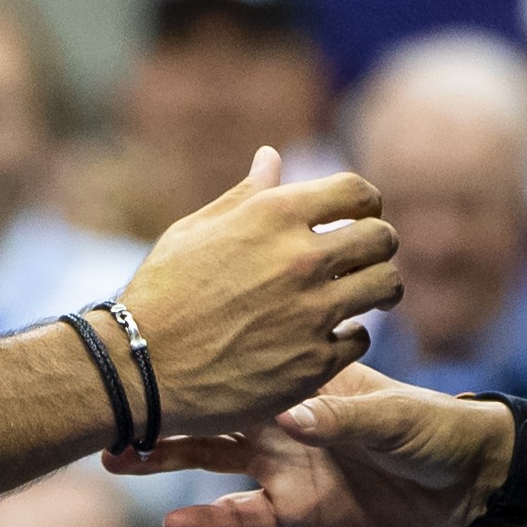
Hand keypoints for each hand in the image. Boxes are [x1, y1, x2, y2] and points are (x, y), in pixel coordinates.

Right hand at [113, 149, 400, 431]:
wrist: (141, 369)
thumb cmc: (162, 293)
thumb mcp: (195, 231)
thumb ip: (245, 195)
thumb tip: (271, 157)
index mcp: (273, 216)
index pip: (357, 191)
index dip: (366, 202)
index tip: (359, 217)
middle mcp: (300, 259)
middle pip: (383, 238)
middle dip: (378, 245)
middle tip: (364, 260)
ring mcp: (311, 312)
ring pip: (385, 287)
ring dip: (377, 289)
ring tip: (361, 297)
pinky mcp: (313, 362)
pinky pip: (360, 339)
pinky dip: (348, 336)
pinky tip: (327, 337)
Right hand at [129, 365, 514, 526]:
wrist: (461, 480)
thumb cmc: (429, 428)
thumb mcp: (390, 416)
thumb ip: (340, 415)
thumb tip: (289, 416)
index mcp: (300, 378)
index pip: (240, 361)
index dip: (197, 355)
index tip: (149, 352)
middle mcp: (281, 416)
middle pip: (208, 408)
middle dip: (162, 406)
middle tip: (109, 405)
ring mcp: (281, 462)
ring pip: (209, 457)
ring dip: (166, 458)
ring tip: (116, 459)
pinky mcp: (291, 508)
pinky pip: (241, 515)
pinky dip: (208, 521)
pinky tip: (172, 524)